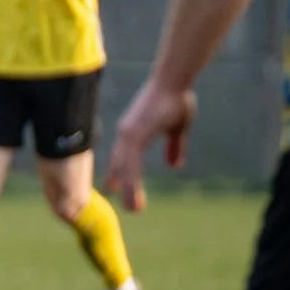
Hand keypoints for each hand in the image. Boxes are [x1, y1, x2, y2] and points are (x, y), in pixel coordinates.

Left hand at [106, 77, 197, 211]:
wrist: (174, 80)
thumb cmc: (177, 97)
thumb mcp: (178, 128)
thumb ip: (175, 146)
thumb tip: (175, 165)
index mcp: (135, 130)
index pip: (122, 155)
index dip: (117, 171)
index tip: (111, 185)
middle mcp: (127, 133)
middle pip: (120, 163)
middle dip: (118, 181)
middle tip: (118, 200)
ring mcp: (129, 134)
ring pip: (124, 168)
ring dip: (128, 189)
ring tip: (133, 208)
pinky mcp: (135, 135)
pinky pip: (131, 164)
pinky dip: (131, 181)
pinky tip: (134, 194)